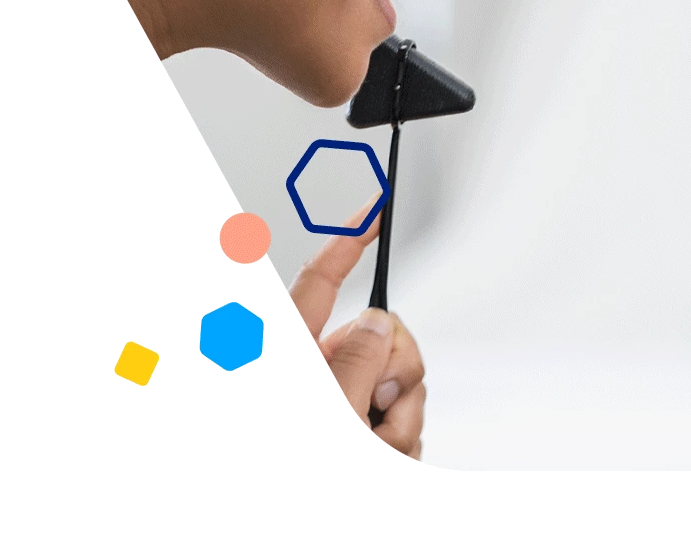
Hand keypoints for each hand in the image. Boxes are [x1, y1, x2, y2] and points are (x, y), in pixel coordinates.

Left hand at [290, 208, 426, 459]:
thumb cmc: (287, 486)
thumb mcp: (334, 409)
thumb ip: (355, 357)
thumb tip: (380, 321)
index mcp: (291, 354)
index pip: (321, 281)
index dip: (349, 238)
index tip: (373, 204)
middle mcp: (318, 372)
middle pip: (379, 332)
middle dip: (397, 367)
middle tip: (380, 408)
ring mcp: (343, 403)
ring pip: (400, 382)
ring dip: (400, 420)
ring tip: (379, 444)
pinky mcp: (364, 427)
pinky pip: (404, 420)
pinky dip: (401, 442)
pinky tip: (386, 452)